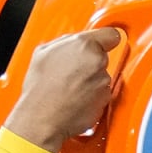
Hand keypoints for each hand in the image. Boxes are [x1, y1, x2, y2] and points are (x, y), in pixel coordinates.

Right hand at [3, 26, 121, 152]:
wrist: (43, 117)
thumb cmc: (40, 88)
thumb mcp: (43, 52)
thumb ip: (65, 42)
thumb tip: (72, 42)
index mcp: (84, 45)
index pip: (111, 35)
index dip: (106, 39)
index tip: (104, 42)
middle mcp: (98, 62)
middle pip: (102, 56)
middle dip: (90, 62)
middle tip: (71, 70)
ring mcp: (104, 82)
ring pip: (101, 75)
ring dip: (90, 79)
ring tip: (69, 86)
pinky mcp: (106, 99)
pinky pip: (101, 93)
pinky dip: (92, 95)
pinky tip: (75, 97)